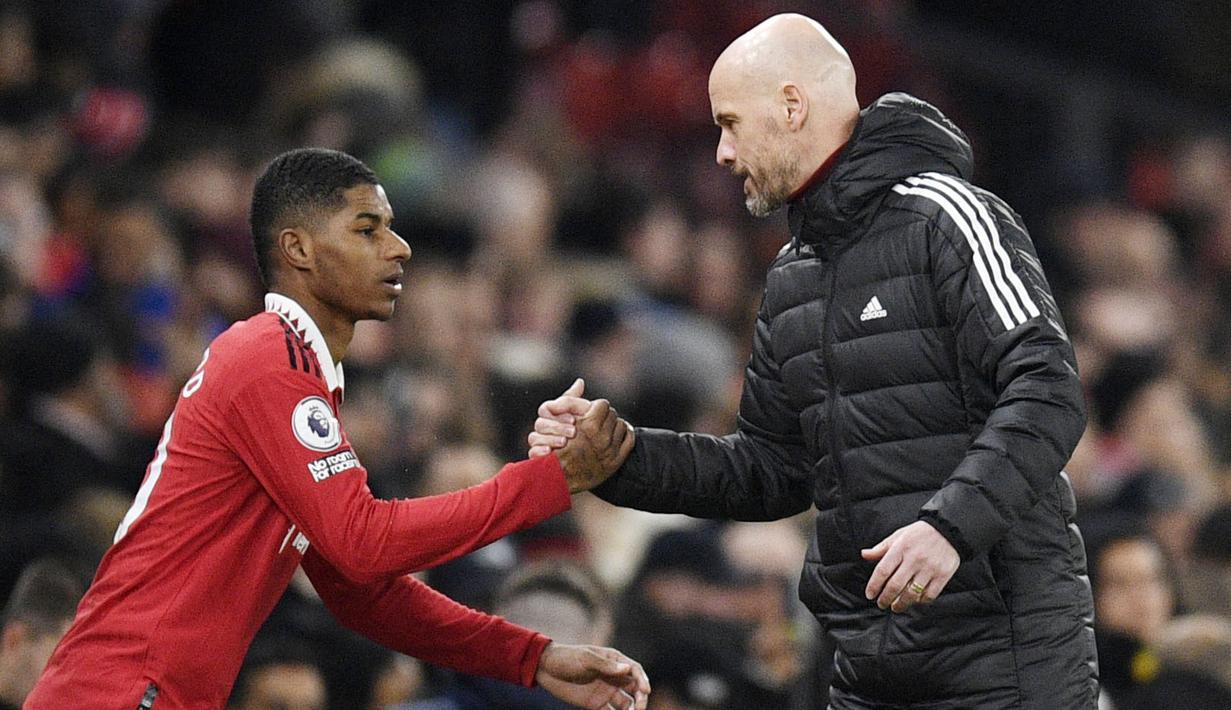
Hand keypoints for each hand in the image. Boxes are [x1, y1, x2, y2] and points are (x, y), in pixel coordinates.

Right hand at [529, 378, 592, 457]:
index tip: (574, 420)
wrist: (588, 457)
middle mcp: (543, 428)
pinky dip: (539, 451)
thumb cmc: (583, 431)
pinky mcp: (538, 458)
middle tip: (574, 432)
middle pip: (540, 423)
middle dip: (557, 427)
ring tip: (564, 442)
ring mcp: (539, 443)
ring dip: (549, 438)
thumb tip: (580, 382)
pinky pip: (532, 453)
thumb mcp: (582, 415)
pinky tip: (549, 452)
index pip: (546, 409)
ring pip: (534, 437)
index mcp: (550, 415)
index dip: (558, 413)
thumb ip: (577, 401)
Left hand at [535, 642, 649, 708]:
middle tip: (640, 707)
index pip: (634, 670)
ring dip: (632, 709)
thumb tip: (628, 669)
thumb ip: (605, 666)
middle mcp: (613, 676)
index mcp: (613, 661)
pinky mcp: (596, 704)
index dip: (642, 680)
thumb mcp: (586, 659)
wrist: (545, 670)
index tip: (645, 691)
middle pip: (634, 688)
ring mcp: (605, 691)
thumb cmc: (566, 658)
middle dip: (641, 697)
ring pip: (626, 703)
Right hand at [554, 398, 634, 492]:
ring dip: (615, 425)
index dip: (596, 407)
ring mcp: (610, 451)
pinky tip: (618, 435)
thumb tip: (580, 382)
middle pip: (613, 415)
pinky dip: (627, 435)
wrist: (557, 478)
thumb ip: (570, 400)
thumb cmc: (554, 447)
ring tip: (607, 428)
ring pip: (622, 426)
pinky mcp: (615, 462)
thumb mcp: (556, 421)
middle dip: (605, 416)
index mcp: (589, 425)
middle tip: (598, 420)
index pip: (602, 405)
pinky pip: (629, 440)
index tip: (590, 411)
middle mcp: (601, 438)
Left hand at [861, 521, 959, 612]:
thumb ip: (881, 548)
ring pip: (911, 594)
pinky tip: (914, 601)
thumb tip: (864, 554)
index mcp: (901, 548)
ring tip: (895, 607)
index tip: (870, 595)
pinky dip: (920, 601)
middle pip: (895, 585)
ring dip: (901, 604)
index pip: (883, 571)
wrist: (948, 530)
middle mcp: (914, 559)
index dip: (874, 585)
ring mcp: (929, 568)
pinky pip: (929, 595)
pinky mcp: (942, 575)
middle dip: (885, 598)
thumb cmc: (920, 533)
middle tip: (881, 604)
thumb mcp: (898, 536)